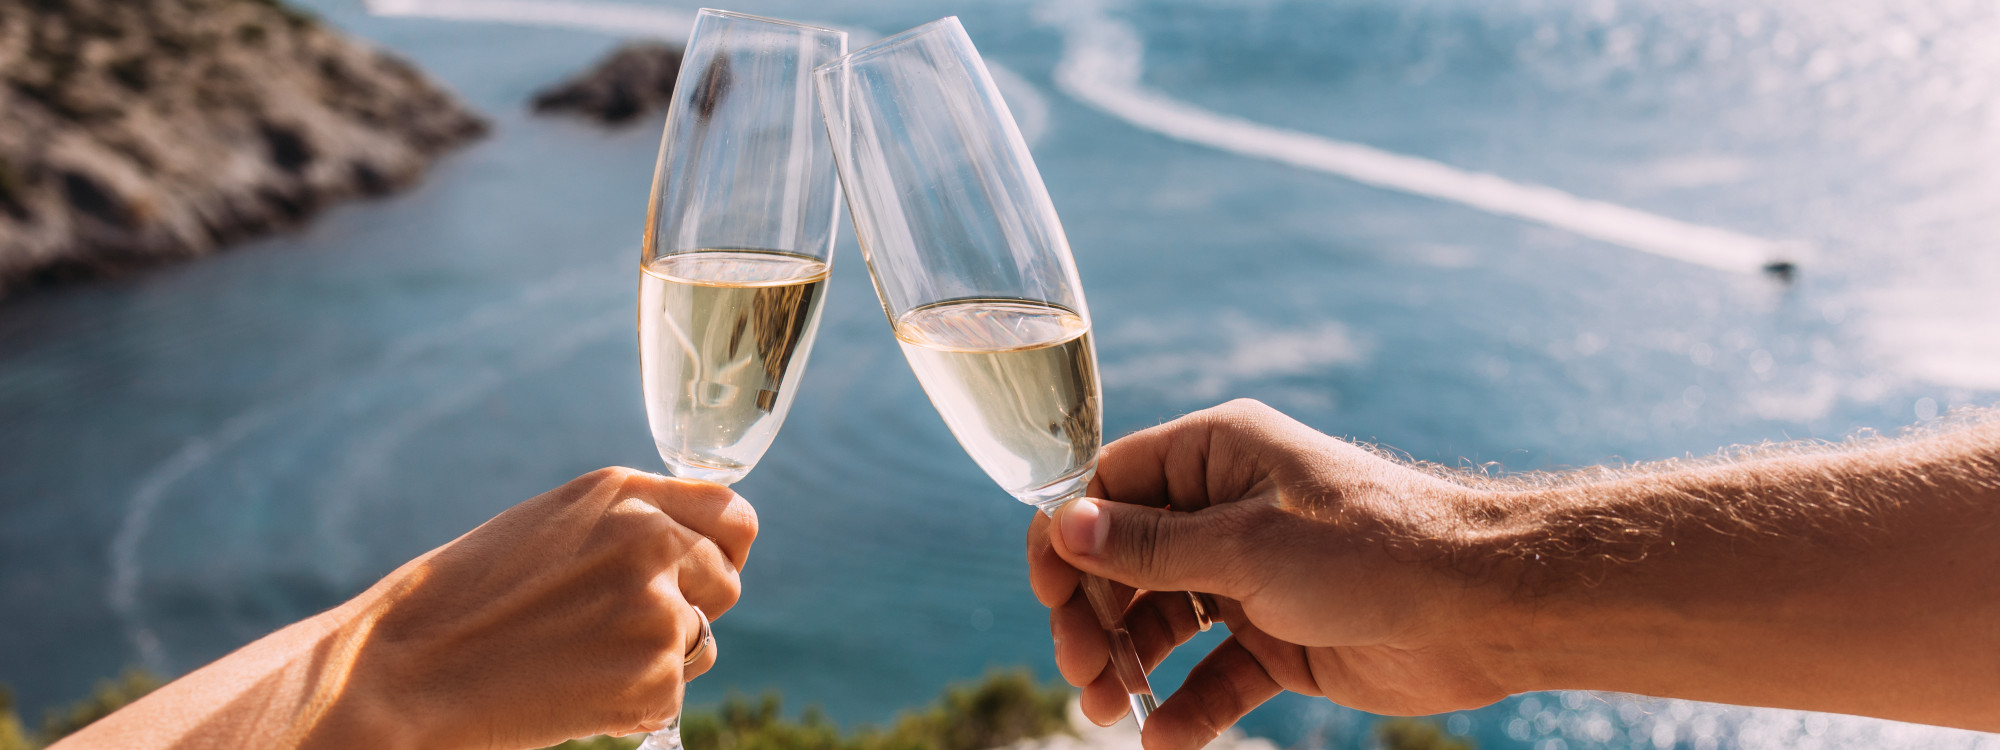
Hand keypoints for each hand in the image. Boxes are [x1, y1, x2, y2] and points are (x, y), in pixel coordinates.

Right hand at [321, 467, 755, 748]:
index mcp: (626, 494)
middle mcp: (652, 541)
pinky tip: (573, 689)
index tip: (704, 568)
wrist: (409, 669)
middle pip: (726, 581)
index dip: (724, 548)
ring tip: (580, 655)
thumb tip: (704, 548)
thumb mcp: (555, 526)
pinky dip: (633, 702)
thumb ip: (632, 524)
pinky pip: (674, 693)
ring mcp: (658, 611)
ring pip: (703, 640)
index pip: (734, 516)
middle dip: (689, 606)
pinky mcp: (655, 678)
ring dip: (659, 656)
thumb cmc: (469, 599)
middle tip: (613, 626)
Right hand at [1027, 400, 1517, 749]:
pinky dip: (1185, 706)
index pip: (1109, 487)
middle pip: (1124, 562)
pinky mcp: (1278, 637)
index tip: (1049, 596)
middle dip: (1093, 616)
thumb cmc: (1374, 549)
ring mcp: (1250, 576)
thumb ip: (1151, 546)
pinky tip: (1164, 740)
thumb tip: (1066, 527)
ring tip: (1106, 712)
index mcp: (1215, 456)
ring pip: (1161, 622)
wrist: (1485, 609)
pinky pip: (1211, 673)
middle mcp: (1225, 510)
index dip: (1068, 539)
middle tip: (1082, 670)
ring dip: (1129, 666)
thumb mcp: (1248, 546)